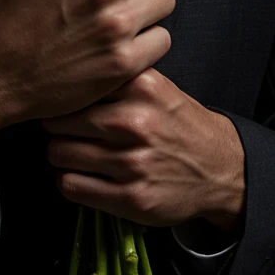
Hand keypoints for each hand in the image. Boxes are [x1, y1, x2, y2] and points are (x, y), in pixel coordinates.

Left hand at [41, 68, 245, 230]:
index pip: (77, 85)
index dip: (64, 94)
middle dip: (56, 126)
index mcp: (142, 86)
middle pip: (60, 121)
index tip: (59, 99)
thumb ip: (116, 76)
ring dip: (60, 154)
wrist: (219, 168)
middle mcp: (136, 122)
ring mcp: (133, 163)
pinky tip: (81, 174)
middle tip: (62, 129)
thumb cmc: (177, 124)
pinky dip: (68, 181)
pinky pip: (72, 186)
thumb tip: (64, 75)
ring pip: (60, 154)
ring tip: (71, 151)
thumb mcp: (155, 85)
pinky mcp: (131, 198)